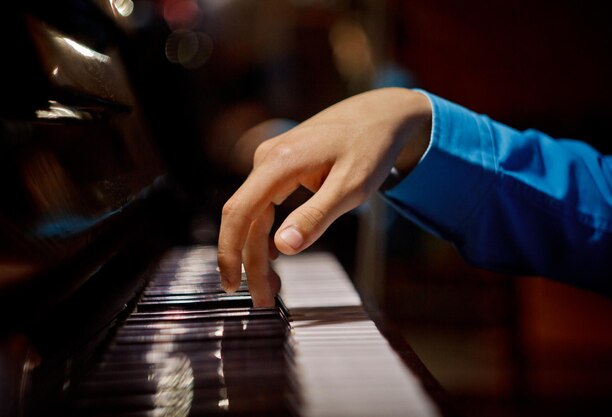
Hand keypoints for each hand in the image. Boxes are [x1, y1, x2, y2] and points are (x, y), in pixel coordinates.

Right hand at [218, 87, 431, 306]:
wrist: (380, 114)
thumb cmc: (370, 148)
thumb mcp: (351, 187)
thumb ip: (317, 216)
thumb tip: (284, 248)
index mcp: (278, 162)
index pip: (239, 213)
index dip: (230, 252)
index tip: (231, 286)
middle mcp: (266, 158)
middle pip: (245, 218)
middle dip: (249, 262)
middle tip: (264, 299)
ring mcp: (271, 159)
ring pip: (254, 213)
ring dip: (258, 250)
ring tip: (272, 286)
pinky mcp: (280, 165)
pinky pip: (264, 203)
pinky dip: (267, 232)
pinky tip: (275, 255)